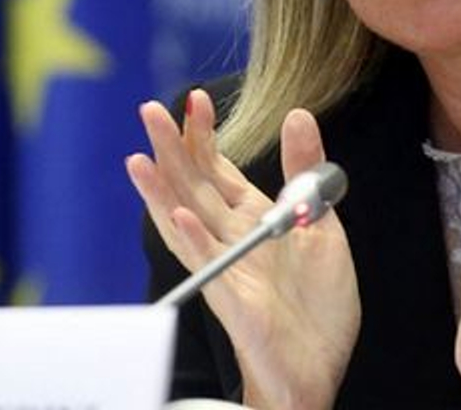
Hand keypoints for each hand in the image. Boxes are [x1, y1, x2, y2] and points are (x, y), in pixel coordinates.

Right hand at [127, 89, 360, 409]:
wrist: (320, 361)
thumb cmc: (318, 299)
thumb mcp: (321, 221)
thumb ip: (305, 170)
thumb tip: (297, 114)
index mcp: (251, 215)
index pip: (216, 167)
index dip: (203, 134)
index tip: (195, 98)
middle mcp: (230, 236)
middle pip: (192, 186)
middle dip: (172, 149)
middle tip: (149, 110)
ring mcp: (226, 267)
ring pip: (184, 222)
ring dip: (161, 192)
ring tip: (139, 159)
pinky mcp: (232, 299)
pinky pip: (207, 266)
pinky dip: (191, 241)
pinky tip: (177, 216)